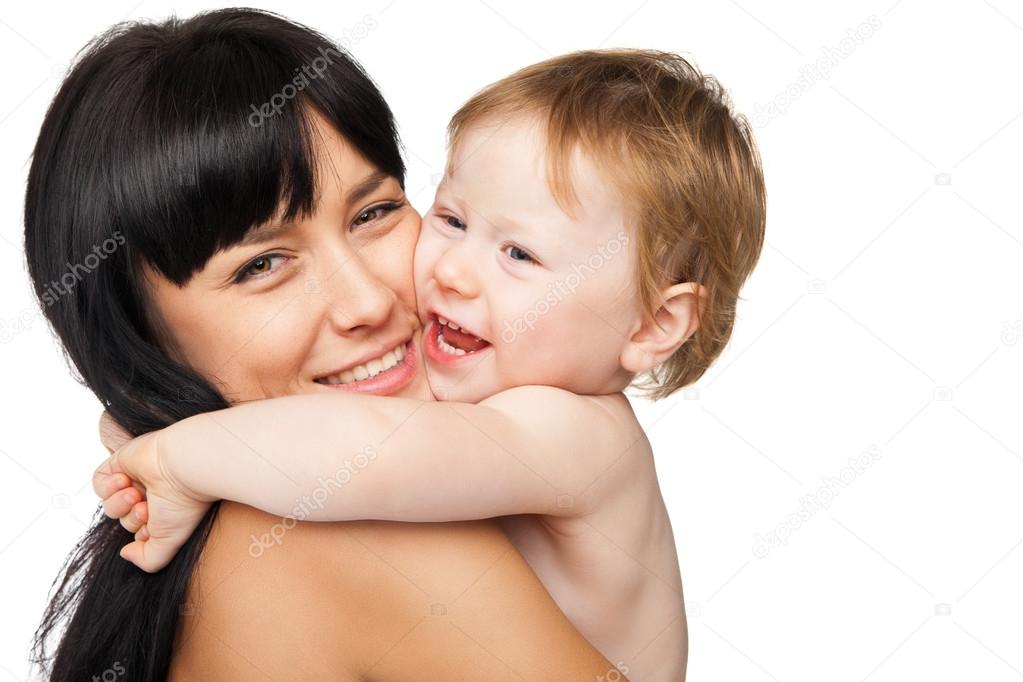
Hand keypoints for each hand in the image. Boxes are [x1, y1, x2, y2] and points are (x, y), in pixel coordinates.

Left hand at [92, 422, 213, 572]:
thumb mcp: (168, 543)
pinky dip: (107, 487)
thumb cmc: (184, 502)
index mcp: (166, 512)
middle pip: (123, 519)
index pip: (139, 531)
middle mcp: (152, 495)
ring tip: (134, 493)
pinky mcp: (122, 462)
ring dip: (118, 503)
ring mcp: (137, 479)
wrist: (183, 467)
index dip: (141, 533)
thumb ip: (148, 559)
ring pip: (110, 504)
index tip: (152, 526)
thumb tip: (125, 553)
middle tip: (145, 507)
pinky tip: (124, 481)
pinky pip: (99, 482)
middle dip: (131, 518)